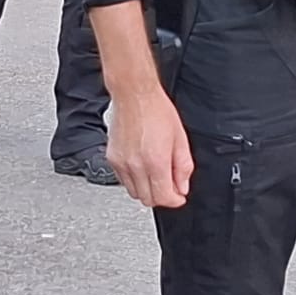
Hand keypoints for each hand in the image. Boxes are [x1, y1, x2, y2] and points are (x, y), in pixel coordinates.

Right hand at [107, 86, 193, 207]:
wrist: (134, 94)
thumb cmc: (157, 110)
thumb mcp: (180, 138)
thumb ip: (183, 166)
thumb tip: (182, 186)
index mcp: (155, 161)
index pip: (164, 198)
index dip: (175, 200)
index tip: (179, 196)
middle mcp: (136, 165)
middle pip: (148, 199)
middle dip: (161, 196)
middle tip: (170, 184)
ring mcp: (121, 163)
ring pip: (134, 193)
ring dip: (146, 189)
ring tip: (155, 173)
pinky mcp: (112, 158)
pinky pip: (123, 181)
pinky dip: (133, 180)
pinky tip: (141, 167)